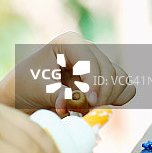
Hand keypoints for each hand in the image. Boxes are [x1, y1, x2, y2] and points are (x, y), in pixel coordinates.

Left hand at [13, 32, 135, 114]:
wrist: (27, 91)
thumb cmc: (28, 85)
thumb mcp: (39, 89)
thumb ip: (57, 96)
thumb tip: (67, 104)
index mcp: (68, 42)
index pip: (90, 60)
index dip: (94, 82)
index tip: (90, 102)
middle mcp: (86, 48)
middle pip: (109, 71)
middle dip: (101, 94)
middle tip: (88, 111)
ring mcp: (97, 61)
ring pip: (120, 79)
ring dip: (109, 98)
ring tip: (87, 108)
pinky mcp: (104, 76)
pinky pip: (124, 86)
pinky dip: (117, 99)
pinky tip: (99, 105)